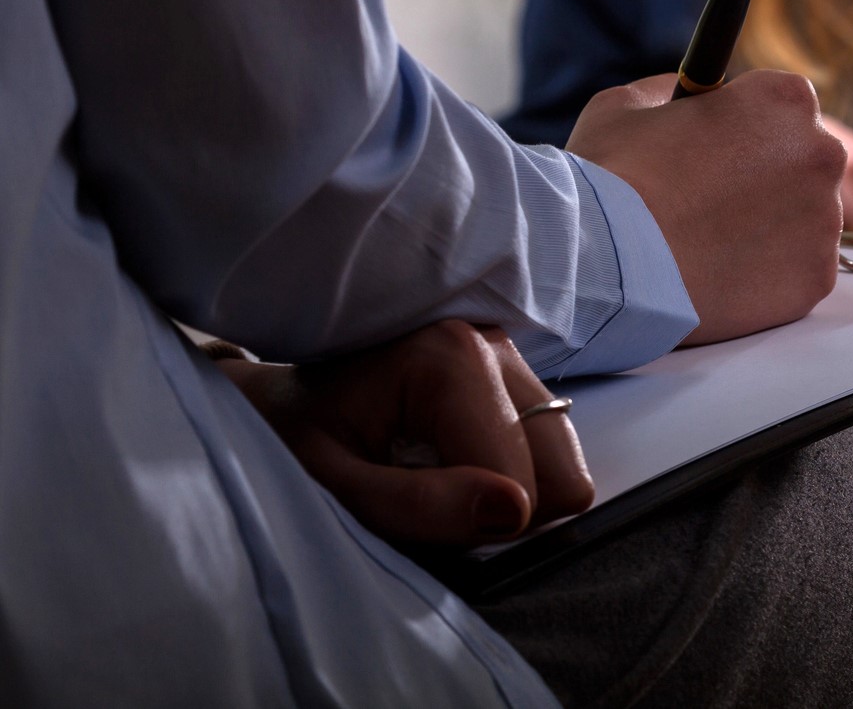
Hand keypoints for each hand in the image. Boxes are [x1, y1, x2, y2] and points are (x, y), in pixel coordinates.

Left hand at [217, 320, 592, 548]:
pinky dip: (511, 472)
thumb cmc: (292, 433)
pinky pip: (549, 450)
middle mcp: (496, 343)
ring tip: (437, 478)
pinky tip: (453, 461)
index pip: (523, 486)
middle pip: (562, 475)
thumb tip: (513, 512)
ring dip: (510, 492)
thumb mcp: (333, 482)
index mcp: (452, 357)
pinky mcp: (516, 373)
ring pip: (564, 464)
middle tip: (427, 498)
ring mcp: (512, 354)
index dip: (469, 523)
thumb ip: (416, 505)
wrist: (273, 394)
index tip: (407, 509)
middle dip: (503, 510)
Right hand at [567, 69, 844, 344]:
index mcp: (785, 100)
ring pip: (804, 220)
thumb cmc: (613, 179)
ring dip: (769, 228)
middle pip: (804, 162)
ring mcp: (826, 222)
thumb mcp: (629, 106)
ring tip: (709, 244)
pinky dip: (768, 276)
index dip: (748, 125)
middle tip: (711, 201)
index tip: (720, 147)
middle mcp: (822, 154)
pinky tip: (721, 276)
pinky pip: (797, 272)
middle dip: (766, 177)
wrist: (607, 267)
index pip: (784, 104)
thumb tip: (691, 98)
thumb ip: (674, 92)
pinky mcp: (817, 280)